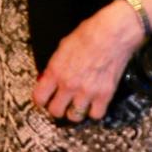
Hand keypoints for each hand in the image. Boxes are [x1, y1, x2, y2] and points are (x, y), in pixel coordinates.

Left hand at [32, 0, 145, 122]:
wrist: (111, 34)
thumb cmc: (88, 35)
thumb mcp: (62, 48)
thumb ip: (54, 67)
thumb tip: (49, 78)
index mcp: (55, 71)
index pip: (39, 97)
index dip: (41, 100)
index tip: (44, 99)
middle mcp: (69, 84)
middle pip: (56, 111)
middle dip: (56, 108)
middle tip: (60, 103)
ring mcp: (87, 91)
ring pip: (75, 117)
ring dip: (74, 112)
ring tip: (77, 105)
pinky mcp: (105, 94)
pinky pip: (96, 114)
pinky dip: (94, 112)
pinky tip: (93, 104)